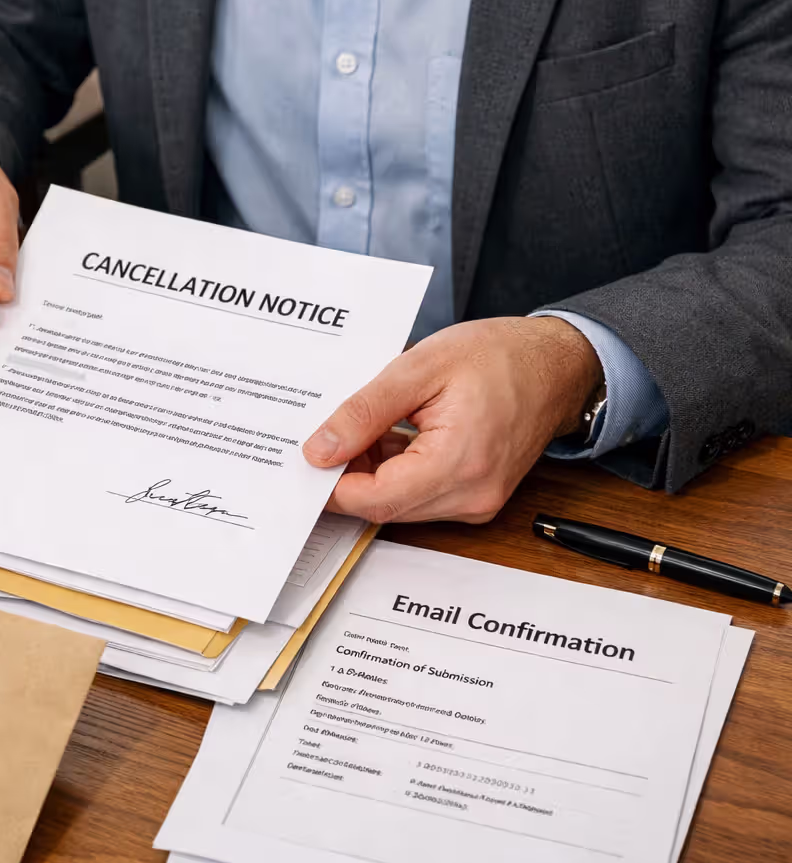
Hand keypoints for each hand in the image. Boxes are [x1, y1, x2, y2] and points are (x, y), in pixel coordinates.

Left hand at [302, 316, 603, 522]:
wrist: (556, 364)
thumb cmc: (499, 357)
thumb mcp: (419, 369)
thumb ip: (364, 412)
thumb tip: (320, 450)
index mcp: (459, 465)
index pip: (375, 500)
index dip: (331, 485)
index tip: (306, 459)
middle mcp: (471, 497)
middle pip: (383, 506)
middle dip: (348, 474)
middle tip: (327, 434)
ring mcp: (476, 501)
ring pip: (399, 503)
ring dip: (371, 471)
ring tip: (365, 424)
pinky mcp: (475, 496)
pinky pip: (419, 495)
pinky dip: (395, 470)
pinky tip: (388, 435)